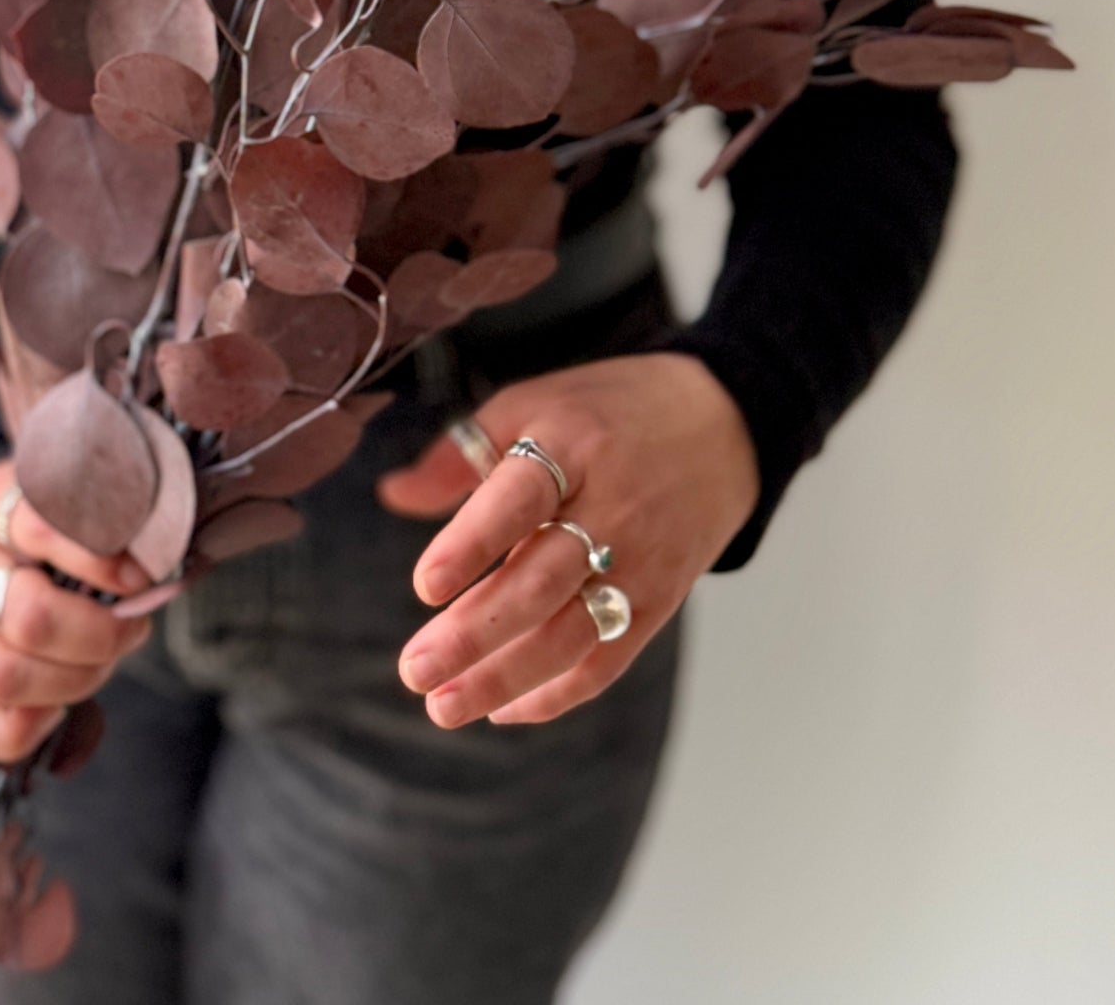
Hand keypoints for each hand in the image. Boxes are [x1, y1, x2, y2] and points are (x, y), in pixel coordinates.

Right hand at [0, 457, 156, 762]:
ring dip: (71, 681)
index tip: (138, 577)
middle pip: (29, 616)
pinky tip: (57, 709)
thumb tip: (150, 565)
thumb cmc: (46, 521)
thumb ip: (107, 520)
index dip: (97, 559)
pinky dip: (23, 728)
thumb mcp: (71, 497)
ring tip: (104, 662)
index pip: (40, 528)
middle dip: (98, 636)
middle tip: (133, 628)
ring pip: (2, 674)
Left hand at [374, 353, 758, 728]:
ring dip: (504, 679)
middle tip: (413, 670)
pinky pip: (607, 661)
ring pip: (571, 635)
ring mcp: (642, 561)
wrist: (722, 424)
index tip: (425, 586)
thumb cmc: (605, 412)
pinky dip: (555, 693)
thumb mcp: (533, 405)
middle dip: (475, 634)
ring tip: (442, 706)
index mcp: (574, 444)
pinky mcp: (660, 602)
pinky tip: (502, 710)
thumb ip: (462, 453)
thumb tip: (392, 494)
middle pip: (541, 581)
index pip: (521, 496)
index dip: (473, 542)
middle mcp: (613, 507)